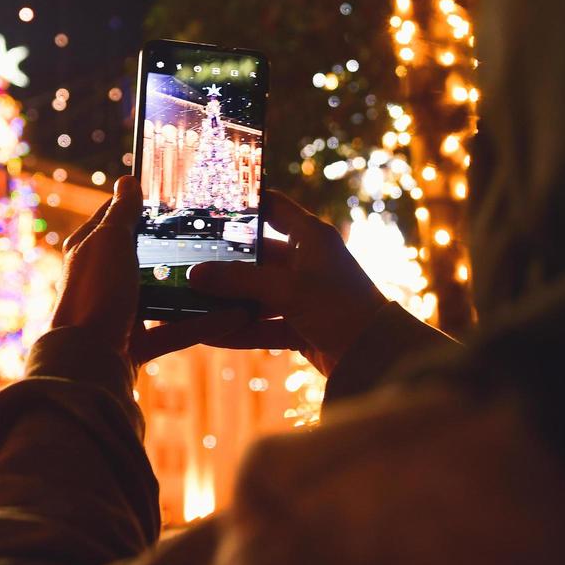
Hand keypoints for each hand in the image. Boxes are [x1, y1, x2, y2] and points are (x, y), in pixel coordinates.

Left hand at [54, 176, 256, 365]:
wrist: (87, 361)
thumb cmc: (94, 292)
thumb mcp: (110, 241)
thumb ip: (122, 212)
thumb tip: (127, 180)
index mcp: (90, 249)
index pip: (116, 217)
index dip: (141, 204)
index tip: (175, 196)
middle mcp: (103, 279)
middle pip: (144, 256)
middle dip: (175, 247)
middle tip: (214, 232)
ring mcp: (120, 312)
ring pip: (164, 295)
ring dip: (195, 288)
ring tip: (230, 273)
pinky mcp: (137, 343)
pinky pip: (175, 330)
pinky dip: (202, 324)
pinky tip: (234, 315)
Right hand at [187, 191, 386, 375]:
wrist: (378, 360)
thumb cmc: (342, 309)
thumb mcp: (288, 290)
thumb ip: (240, 281)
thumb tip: (194, 274)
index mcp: (311, 237)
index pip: (272, 206)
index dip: (243, 204)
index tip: (206, 205)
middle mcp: (307, 261)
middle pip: (257, 255)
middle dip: (224, 263)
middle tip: (185, 260)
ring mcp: (304, 295)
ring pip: (257, 293)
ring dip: (228, 300)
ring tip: (190, 300)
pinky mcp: (301, 326)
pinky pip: (263, 324)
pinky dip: (240, 329)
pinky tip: (208, 333)